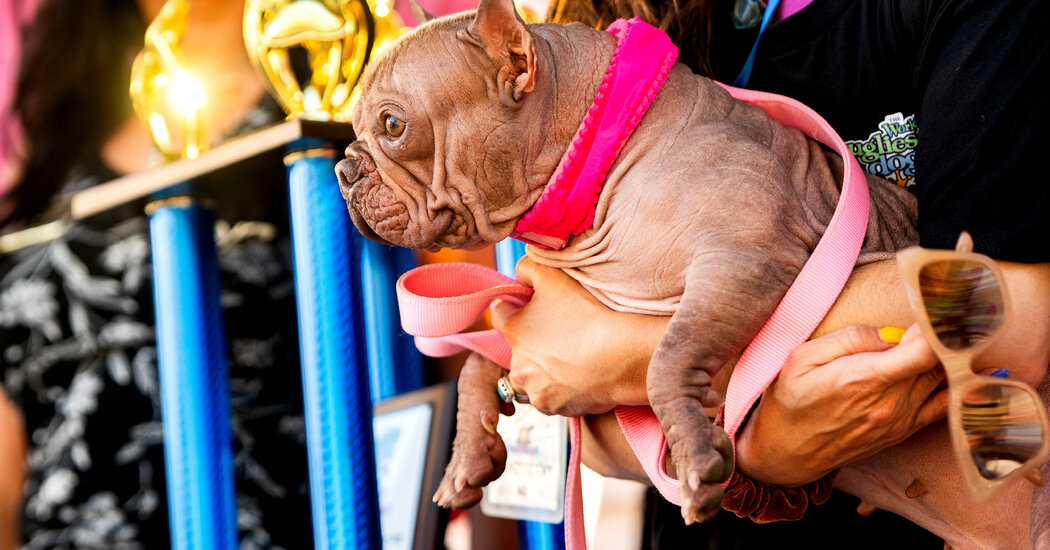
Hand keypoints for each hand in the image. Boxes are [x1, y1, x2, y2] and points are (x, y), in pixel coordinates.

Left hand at [490, 255, 666, 415]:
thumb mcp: (554, 276)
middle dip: (531, 344)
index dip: (516, 306)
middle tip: (560, 335)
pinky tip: (579, 376)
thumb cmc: (588, 315)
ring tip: (570, 359)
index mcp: (514, 331)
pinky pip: (549, 397)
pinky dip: (559, 390)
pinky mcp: (553, 408)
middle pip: (516, 350)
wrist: (620, 357)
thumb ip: (528, 268)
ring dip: (541, 371)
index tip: (534, 307)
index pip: (500, 314)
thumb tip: (518, 274)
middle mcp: (517, 365)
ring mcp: (534, 390)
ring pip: (530, 378)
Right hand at [734, 323, 949, 485]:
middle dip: (938, 335)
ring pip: (943, 378)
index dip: (936, 326)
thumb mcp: (803, 357)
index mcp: (864, 378)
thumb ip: (851, 338)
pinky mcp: (905, 431)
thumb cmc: (791, 400)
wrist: (788, 452)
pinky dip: (951, 385)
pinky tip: (945, 368)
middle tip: (928, 318)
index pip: (925, 351)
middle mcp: (890, 402)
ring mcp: (901, 420)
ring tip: (928, 339)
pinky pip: (944, 405)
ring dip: (943, 356)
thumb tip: (892, 333)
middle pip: (938, 360)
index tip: (931, 310)